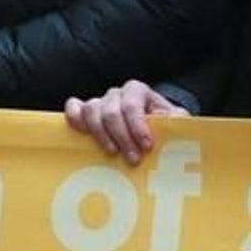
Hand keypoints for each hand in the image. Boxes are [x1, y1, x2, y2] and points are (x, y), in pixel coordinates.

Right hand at [64, 79, 187, 164]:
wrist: (153, 128)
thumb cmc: (165, 127)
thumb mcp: (176, 123)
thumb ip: (178, 123)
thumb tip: (177, 129)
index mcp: (138, 92)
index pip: (133, 104)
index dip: (138, 125)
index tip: (147, 146)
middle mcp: (117, 94)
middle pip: (111, 110)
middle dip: (122, 136)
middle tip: (133, 159)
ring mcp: (99, 102)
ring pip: (91, 110)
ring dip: (100, 134)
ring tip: (112, 153)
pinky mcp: (86, 112)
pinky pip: (73, 108)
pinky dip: (74, 118)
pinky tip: (82, 134)